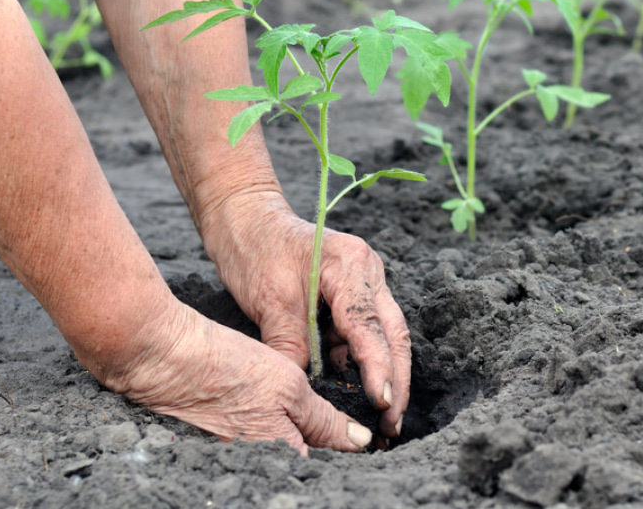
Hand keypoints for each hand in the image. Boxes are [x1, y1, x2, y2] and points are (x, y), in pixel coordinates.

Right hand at [93, 301, 374, 454]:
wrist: (164, 359)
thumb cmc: (229, 368)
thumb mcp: (289, 387)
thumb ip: (324, 420)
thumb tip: (360, 442)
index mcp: (280, 457)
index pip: (326, 468)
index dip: (348, 456)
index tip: (371, 440)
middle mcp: (258, 468)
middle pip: (304, 467)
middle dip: (327, 452)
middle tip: (348, 431)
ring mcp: (238, 459)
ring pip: (284, 456)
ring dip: (304, 444)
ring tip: (319, 424)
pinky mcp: (223, 447)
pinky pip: (262, 449)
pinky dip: (277, 436)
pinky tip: (280, 418)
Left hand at [202, 193, 410, 439]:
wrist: (245, 218)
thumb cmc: (254, 250)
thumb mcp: (269, 302)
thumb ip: (291, 347)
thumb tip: (304, 392)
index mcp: (351, 265)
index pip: (370, 326)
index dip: (379, 368)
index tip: (382, 403)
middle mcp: (368, 271)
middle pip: (394, 332)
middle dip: (397, 379)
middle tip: (393, 422)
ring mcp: (366, 281)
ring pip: (385, 334)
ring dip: (384, 372)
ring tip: (381, 415)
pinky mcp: (354, 292)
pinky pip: (364, 331)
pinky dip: (360, 359)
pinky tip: (355, 387)